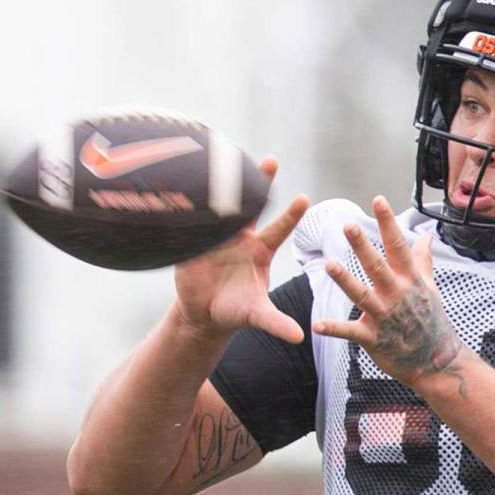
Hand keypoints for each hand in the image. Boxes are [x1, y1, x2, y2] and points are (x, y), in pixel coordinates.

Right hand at [174, 156, 309, 342]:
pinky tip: (190, 183)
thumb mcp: (257, 316)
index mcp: (261, 250)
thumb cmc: (237, 311)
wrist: (204, 315)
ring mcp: (216, 237)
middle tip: (272, 159)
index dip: (291, 214)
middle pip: (253, 205)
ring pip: (221, 207)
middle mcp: (241, 238)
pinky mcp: (193, 244)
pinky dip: (191, 207)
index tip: (304, 197)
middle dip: (261, 181)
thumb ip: (276, 323)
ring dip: (222, 185)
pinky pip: (193, 223)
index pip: (279, 228)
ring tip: (224, 157)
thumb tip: (299, 336)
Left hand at [312, 196, 463, 387]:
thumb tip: (427, 235)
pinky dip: (334, 329)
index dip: (388, 223)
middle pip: (377, 266)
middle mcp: (397, 295)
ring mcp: (386, 317)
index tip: (379, 200)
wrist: (436, 360)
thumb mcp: (430, 286)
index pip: (398, 246)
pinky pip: (351, 332)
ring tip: (329, 265)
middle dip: (363, 246)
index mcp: (410, 280)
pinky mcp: (374, 338)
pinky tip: (316, 325)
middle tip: (348, 225)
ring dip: (345, 280)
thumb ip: (423, 259)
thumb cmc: (431, 320)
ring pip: (362, 295)